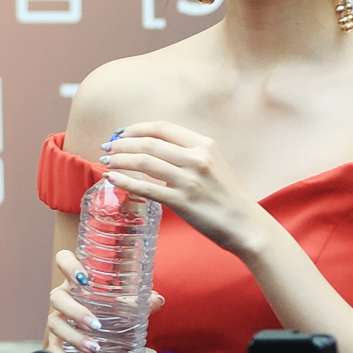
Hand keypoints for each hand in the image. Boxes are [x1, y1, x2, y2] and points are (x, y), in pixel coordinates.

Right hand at [45, 248, 164, 352]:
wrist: (99, 333)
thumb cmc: (111, 309)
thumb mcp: (126, 303)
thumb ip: (143, 301)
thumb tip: (158, 300)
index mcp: (77, 281)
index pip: (63, 260)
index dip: (69, 265)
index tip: (83, 279)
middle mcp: (64, 297)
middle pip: (57, 297)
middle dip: (75, 311)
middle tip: (96, 324)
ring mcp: (57, 318)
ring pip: (55, 323)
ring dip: (74, 336)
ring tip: (94, 347)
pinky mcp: (54, 340)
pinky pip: (51, 347)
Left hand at [100, 121, 267, 256]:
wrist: (246, 224)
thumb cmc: (227, 196)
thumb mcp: (213, 164)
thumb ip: (187, 154)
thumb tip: (153, 151)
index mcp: (204, 144)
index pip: (163, 127)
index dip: (137, 128)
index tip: (121, 133)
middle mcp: (197, 157)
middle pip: (149, 142)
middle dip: (123, 143)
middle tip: (107, 147)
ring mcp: (190, 179)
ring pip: (144, 162)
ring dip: (120, 160)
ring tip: (106, 162)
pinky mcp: (183, 201)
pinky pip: (146, 187)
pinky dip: (126, 181)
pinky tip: (112, 180)